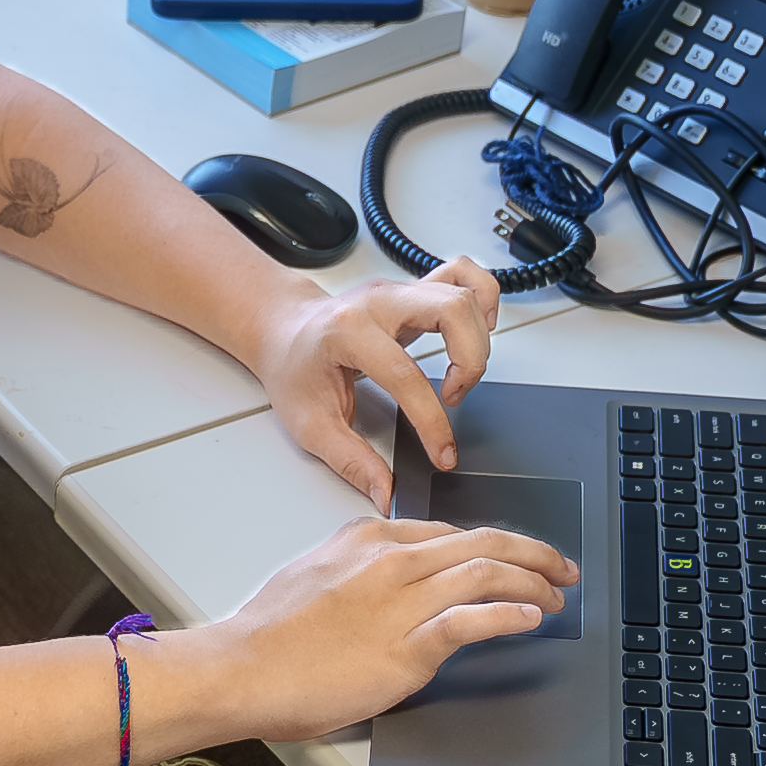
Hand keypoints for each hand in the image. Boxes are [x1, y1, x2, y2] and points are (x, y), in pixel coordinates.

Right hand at [174, 516, 577, 743]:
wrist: (239, 668)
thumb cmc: (268, 635)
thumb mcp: (315, 574)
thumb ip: (357, 569)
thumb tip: (386, 584)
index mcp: (369, 538)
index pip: (451, 533)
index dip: (496, 545)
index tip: (517, 558)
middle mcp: (390, 560)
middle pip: (483, 543)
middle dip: (533, 554)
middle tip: (561, 568)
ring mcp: (400, 602)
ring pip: (486, 574)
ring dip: (533, 583)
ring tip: (556, 596)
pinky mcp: (405, 648)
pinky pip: (472, 622)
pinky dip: (509, 616)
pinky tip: (530, 619)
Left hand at [248, 258, 505, 501]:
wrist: (282, 331)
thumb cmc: (293, 369)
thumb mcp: (310, 424)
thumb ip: (351, 460)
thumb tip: (386, 491)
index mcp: (347, 332)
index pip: (405, 374)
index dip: (432, 420)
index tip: (443, 453)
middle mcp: (378, 302)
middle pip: (451, 309)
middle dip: (470, 361)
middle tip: (455, 398)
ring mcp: (398, 290)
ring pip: (462, 290)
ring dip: (478, 335)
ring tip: (463, 372)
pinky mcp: (413, 290)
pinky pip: (461, 274)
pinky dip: (483, 296)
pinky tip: (479, 327)